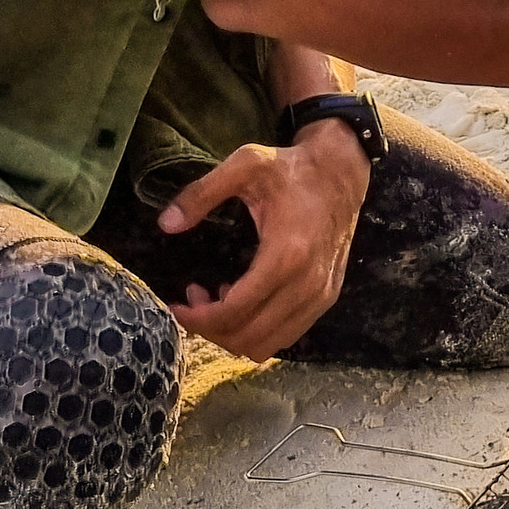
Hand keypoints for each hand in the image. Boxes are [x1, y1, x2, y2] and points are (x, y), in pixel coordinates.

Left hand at [158, 120, 370, 361]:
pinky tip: (246, 300)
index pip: (235, 311)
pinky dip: (260, 330)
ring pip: (268, 344)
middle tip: (193, 300)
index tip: (175, 304)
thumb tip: (166, 224)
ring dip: (235, 333)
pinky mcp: (328, 296)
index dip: (198, 318)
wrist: (342, 171)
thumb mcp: (245, 165)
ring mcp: (321, 294)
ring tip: (217, 301)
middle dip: (211, 327)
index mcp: (286, 255)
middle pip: (248, 337)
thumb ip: (202, 193)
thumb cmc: (292, 168)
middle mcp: (308, 283)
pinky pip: (288, 334)